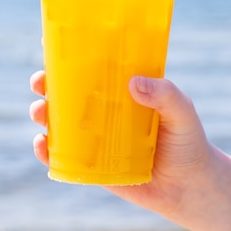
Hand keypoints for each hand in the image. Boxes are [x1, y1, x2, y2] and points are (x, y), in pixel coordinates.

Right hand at [29, 71, 213, 219]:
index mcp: (122, 91)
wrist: (190, 186)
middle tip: (40, 81)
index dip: (70, 58)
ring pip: (59, 122)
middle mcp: (104, 111)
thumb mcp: (182, 111)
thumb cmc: (187, 141)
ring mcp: (95, 139)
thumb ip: (165, 95)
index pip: (93, 68)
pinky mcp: (92, 166)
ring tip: (41, 111)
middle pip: (68, 93)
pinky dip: (46, 150)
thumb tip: (133, 83)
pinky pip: (62, 157)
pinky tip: (42, 144)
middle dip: (47, 84)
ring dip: (42, 113)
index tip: (49, 44)